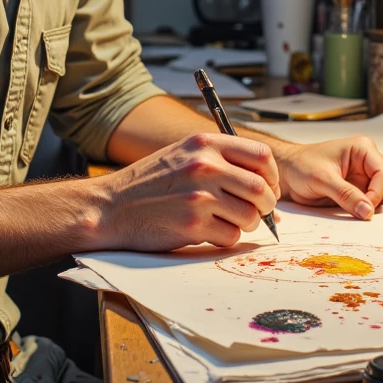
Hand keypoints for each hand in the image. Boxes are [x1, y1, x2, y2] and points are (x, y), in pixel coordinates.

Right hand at [95, 132, 279, 250]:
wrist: (111, 207)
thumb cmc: (150, 184)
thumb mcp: (183, 155)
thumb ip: (221, 162)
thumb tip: (267, 189)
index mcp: (205, 143)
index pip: (261, 156)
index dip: (271, 176)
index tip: (267, 188)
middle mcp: (205, 166)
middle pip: (261, 189)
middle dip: (265, 206)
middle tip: (257, 213)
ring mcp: (199, 196)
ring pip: (250, 216)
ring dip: (245, 225)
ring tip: (226, 222)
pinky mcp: (193, 225)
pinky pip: (231, 236)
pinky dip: (225, 238)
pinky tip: (207, 232)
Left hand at [276, 136, 382, 218]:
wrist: (287, 172)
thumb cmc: (302, 166)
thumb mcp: (321, 179)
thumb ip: (345, 194)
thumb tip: (368, 212)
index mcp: (362, 149)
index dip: (378, 192)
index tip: (367, 208)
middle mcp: (369, 160)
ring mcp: (367, 175)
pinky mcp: (361, 189)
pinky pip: (378, 199)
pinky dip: (379, 208)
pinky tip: (374, 218)